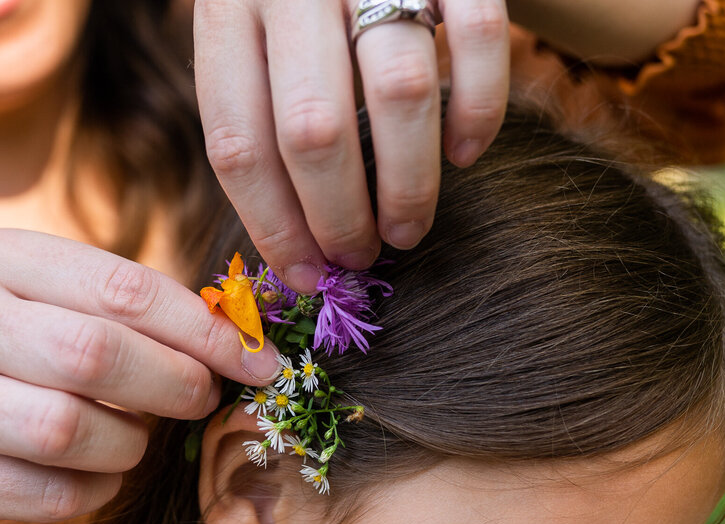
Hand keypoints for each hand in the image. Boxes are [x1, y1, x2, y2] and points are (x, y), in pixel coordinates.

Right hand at [0, 230, 279, 521]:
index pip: (121, 291)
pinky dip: (93, 491)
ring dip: (128, 442)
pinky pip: (44, 494)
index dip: (205, 332)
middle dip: (173, 384)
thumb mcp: (54, 289)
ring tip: (136, 434)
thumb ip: (127, 307)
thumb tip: (237, 343)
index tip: (261, 362)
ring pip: (66, 430)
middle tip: (203, 397)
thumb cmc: (20, 328)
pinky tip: (102, 473)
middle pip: (94, 354)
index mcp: (6, 262)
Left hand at [193, 0, 509, 293]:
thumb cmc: (299, 2)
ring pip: (398, 93)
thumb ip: (260, 120)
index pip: (238, 142)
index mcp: (229, 11)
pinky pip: (477, 39)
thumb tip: (296, 249)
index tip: (307, 277)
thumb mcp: (252, 41)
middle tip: (360, 256)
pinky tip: (465, 154)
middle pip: (315, 130)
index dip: (274, 227)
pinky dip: (478, 111)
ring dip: (408, 186)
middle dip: (341, 217)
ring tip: (407, 231)